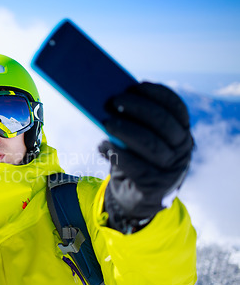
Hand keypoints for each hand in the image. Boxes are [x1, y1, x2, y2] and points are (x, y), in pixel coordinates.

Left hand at [99, 82, 193, 232]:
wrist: (137, 199)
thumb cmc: (137, 161)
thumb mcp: (141, 141)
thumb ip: (134, 124)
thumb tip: (111, 101)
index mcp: (181, 132)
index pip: (175, 107)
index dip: (156, 94)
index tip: (135, 85)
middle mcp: (182, 150)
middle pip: (162, 122)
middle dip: (137, 108)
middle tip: (113, 100)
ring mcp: (171, 170)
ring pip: (150, 144)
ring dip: (125, 130)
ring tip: (106, 122)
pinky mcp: (154, 186)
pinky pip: (135, 166)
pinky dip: (116, 154)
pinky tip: (102, 145)